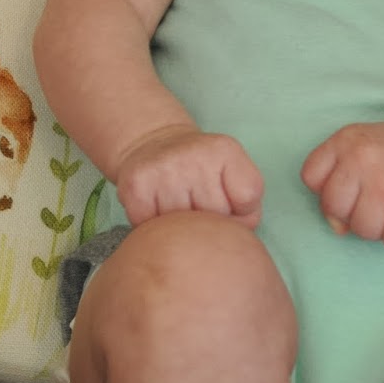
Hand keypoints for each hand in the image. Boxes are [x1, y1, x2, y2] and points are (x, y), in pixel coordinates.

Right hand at [112, 125, 263, 228]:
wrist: (153, 144)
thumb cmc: (201, 169)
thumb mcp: (234, 173)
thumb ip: (247, 207)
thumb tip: (230, 238)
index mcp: (224, 150)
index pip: (248, 198)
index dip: (240, 212)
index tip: (227, 202)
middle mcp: (193, 155)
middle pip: (216, 218)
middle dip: (210, 222)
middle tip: (198, 205)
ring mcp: (163, 170)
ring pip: (184, 228)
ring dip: (181, 228)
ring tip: (178, 208)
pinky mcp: (135, 186)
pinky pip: (154, 229)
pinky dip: (156, 229)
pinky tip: (157, 212)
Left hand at [300, 119, 383, 250]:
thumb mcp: (357, 149)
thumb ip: (336, 181)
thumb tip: (337, 227)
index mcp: (344, 141)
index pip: (310, 177)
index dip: (326, 189)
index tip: (349, 185)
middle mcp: (363, 158)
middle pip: (333, 208)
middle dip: (351, 212)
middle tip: (374, 200)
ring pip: (362, 230)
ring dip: (378, 227)